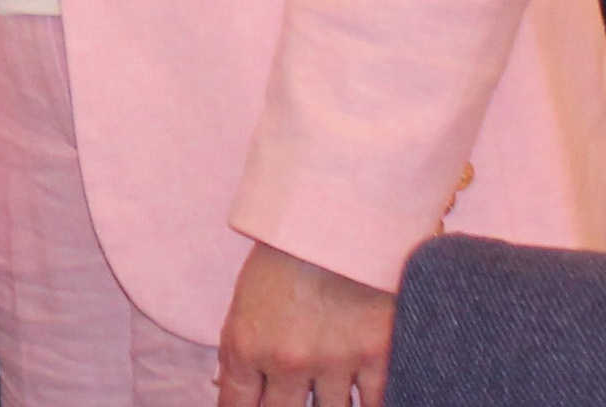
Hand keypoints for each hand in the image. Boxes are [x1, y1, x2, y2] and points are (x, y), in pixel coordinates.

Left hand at [217, 240, 393, 405]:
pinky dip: (369, 403)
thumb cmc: (285, 253)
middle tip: (290, 396)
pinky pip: (375, 403)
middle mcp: (288, 361)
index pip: (236, 405)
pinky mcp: (377, 357)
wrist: (337, 218)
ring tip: (323, 394)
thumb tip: (228, 387)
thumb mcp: (246, 299)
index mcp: (248, 344)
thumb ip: (240, 348)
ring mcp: (334, 363)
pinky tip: (364, 399)